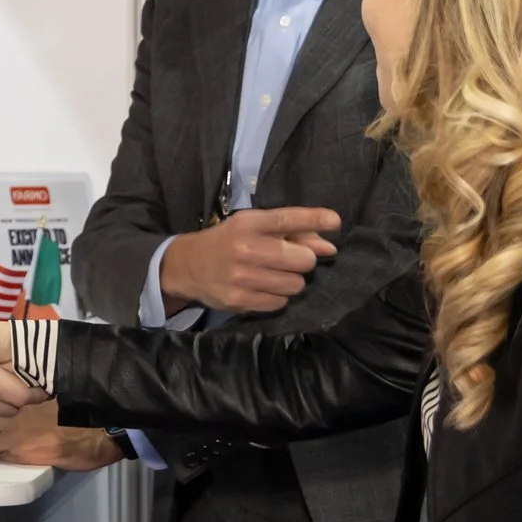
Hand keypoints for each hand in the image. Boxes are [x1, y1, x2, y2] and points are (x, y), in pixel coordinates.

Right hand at [0, 400, 120, 470]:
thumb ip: (31, 456)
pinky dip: (11, 401)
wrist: (105, 425)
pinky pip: (13, 398)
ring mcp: (20, 409)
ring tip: (6, 415)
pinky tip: (21, 403)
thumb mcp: (55, 462)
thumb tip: (24, 450)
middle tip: (0, 431)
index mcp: (19, 451)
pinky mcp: (31, 395)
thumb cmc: (85, 452)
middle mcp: (13, 429)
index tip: (4, 447)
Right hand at [158, 205, 340, 314]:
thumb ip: (292, 233)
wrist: (185, 266)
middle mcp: (245, 248)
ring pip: (296, 284)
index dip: (316, 219)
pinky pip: (280, 302)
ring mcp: (242, 277)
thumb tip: (330, 248)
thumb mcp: (253, 227)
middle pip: (304, 260)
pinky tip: (262, 288)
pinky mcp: (239, 300)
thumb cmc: (227, 242)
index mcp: (248, 224)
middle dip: (303, 260)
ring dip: (291, 281)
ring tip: (274, 276)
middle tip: (288, 260)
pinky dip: (277, 297)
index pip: (288, 219)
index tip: (335, 222)